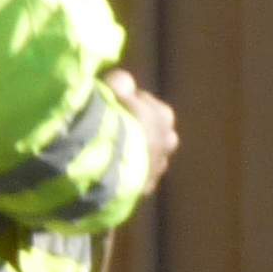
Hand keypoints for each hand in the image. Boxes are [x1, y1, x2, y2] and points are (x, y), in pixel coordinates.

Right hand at [106, 68, 178, 185]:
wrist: (105, 161)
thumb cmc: (109, 121)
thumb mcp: (111, 90)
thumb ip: (119, 83)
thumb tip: (124, 81)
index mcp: (162, 115)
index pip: (146, 103)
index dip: (128, 104)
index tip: (112, 106)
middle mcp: (167, 141)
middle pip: (154, 133)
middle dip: (139, 131)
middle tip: (115, 131)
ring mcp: (157, 168)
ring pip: (149, 159)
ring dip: (136, 156)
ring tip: (113, 156)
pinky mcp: (144, 189)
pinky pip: (137, 181)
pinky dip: (128, 178)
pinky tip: (111, 175)